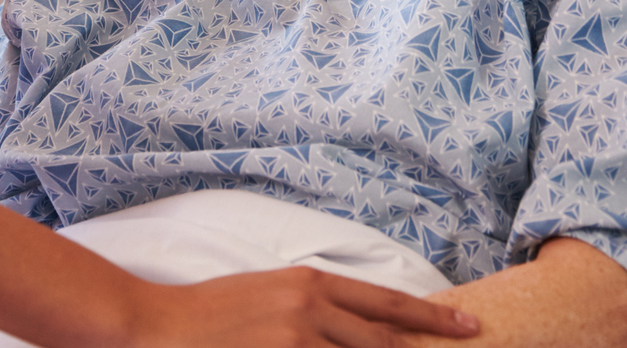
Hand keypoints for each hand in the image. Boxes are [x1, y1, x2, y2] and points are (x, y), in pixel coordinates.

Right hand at [124, 269, 479, 347]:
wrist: (157, 327)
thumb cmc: (211, 313)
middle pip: (382, 343)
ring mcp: (296, 344)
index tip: (469, 327)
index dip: (433, 318)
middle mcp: (312, 311)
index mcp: (312, 284)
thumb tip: (356, 326)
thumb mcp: (270, 294)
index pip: (387, 304)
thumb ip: (315, 308)